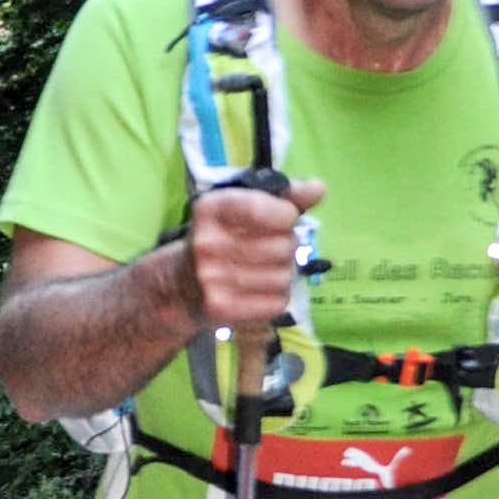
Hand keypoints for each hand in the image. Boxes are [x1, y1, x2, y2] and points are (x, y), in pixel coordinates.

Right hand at [182, 172, 325, 335]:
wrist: (180, 287)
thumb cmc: (222, 239)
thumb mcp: (243, 208)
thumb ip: (284, 196)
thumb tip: (319, 188)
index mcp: (211, 209)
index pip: (263, 207)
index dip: (286, 215)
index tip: (282, 218)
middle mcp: (207, 243)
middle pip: (284, 246)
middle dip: (287, 247)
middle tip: (269, 249)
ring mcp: (212, 279)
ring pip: (285, 276)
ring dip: (283, 273)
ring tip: (263, 271)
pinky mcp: (222, 309)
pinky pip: (278, 301)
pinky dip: (277, 297)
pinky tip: (258, 291)